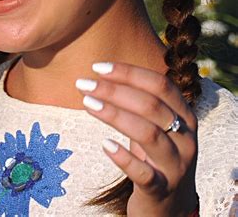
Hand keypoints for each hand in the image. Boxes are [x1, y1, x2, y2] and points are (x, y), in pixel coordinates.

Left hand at [75, 62, 197, 216]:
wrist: (172, 205)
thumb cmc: (155, 154)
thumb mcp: (155, 124)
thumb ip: (139, 100)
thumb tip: (99, 74)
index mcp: (185, 116)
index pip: (160, 85)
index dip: (128, 72)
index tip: (97, 67)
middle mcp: (185, 139)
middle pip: (151, 106)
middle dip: (114, 90)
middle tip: (84, 84)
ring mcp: (176, 166)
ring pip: (148, 134)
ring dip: (114, 115)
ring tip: (87, 103)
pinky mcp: (162, 190)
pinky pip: (144, 174)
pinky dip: (123, 157)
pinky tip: (105, 144)